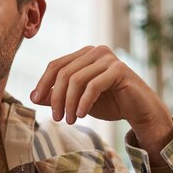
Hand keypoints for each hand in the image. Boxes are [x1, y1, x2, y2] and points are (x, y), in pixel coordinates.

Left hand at [31, 46, 172, 160]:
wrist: (139, 111)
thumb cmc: (109, 103)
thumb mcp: (77, 100)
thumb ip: (58, 96)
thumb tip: (34, 96)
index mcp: (83, 55)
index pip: (55, 65)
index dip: (43, 83)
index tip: (35, 101)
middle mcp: (95, 51)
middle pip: (64, 72)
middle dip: (56, 97)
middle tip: (57, 118)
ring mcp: (108, 58)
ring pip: (76, 79)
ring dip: (69, 103)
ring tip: (69, 120)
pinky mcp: (119, 69)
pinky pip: (93, 86)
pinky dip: (84, 102)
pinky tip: (81, 115)